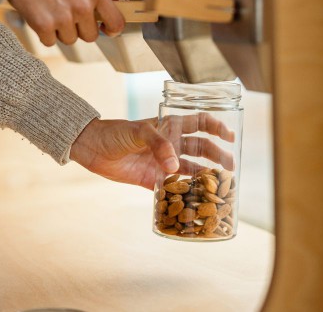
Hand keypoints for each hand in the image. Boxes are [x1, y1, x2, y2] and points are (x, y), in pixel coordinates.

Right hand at [8, 0, 124, 45]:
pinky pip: (50, 42)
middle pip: (91, 36)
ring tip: (51, 11)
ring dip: (61, 31)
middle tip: (67, 14)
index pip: (116, 22)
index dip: (112, 30)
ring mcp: (63, 18)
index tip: (106, 30)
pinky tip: (40, 15)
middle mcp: (82, 6)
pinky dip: (44, 34)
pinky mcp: (44, 26)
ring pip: (70, 40)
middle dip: (80, 29)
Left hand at [69, 114, 235, 188]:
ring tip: (219, 184)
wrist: (92, 148)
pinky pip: (173, 188)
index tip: (229, 135)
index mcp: (169, 126)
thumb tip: (175, 166)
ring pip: (191, 169)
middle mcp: (170, 145)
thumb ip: (158, 144)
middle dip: (218, 155)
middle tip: (230, 166)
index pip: (199, 123)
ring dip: (205, 175)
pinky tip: (196, 199)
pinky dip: (185, 193)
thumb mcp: (138, 131)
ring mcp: (162, 163)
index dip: (216, 127)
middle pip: (201, 148)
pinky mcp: (152, 180)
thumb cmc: (115, 132)